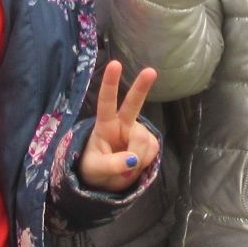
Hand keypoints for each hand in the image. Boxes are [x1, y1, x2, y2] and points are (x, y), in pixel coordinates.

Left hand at [77, 61, 160, 190]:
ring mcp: (137, 132)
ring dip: (138, 158)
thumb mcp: (95, 169)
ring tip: (126, 168)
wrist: (106, 182)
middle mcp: (123, 124)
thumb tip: (132, 160)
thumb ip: (111, 165)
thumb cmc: (94, 168)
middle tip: (150, 71)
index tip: (115, 64)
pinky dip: (146, 162)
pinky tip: (137, 165)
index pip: (106, 102)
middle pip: (133, 103)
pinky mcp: (150, 143)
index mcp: (105, 125)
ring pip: (144, 141)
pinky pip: (153, 151)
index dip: (110, 83)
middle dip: (141, 87)